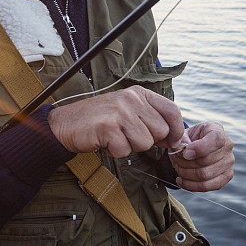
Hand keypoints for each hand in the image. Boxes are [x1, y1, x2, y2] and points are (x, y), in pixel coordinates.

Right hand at [48, 86, 184, 157]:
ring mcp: (119, 112)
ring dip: (130, 146)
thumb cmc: (101, 120)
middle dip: (147, 140)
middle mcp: (131, 99)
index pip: (172, 111)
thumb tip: (179, 139)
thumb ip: (152, 120)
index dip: (177, 130)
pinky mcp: (108, 127)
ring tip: (115, 136)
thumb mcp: (129, 112)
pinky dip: (115, 151)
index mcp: (140, 94)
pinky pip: (125, 150)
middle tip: (127, 135)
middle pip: (161, 131)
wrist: (66, 124)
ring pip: (145, 143)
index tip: (172, 142)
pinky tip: (105, 141)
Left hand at [170, 122, 233, 191]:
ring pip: (204, 175)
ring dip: (186, 174)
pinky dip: (190, 185)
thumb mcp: (183, 134)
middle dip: (185, 162)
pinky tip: (181, 180)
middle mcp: (227, 146)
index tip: (185, 153)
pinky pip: (207, 186)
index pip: (216, 140)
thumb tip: (184, 151)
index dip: (199, 148)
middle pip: (206, 161)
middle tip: (175, 159)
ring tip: (178, 169)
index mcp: (217, 130)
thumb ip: (181, 140)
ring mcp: (229, 162)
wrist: (195, 147)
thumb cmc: (189, 139)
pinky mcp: (226, 177)